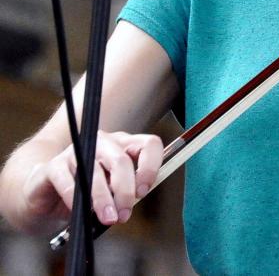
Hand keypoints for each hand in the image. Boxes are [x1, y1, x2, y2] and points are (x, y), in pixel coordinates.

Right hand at [22, 131, 161, 227]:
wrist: (45, 193)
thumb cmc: (86, 191)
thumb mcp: (112, 189)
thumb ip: (126, 189)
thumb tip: (135, 199)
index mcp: (123, 144)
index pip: (148, 145)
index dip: (150, 167)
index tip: (143, 192)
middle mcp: (102, 142)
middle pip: (121, 160)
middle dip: (125, 191)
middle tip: (124, 215)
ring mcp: (77, 152)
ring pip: (95, 173)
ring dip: (103, 199)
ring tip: (108, 219)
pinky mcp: (54, 167)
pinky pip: (69, 183)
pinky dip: (76, 200)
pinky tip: (80, 213)